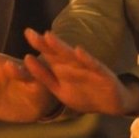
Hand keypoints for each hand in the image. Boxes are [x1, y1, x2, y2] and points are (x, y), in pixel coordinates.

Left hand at [22, 29, 138, 115]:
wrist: (111, 104)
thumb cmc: (83, 94)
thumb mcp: (59, 90)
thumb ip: (44, 77)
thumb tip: (27, 60)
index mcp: (63, 68)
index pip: (49, 54)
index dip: (39, 44)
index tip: (27, 32)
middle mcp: (74, 65)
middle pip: (58, 52)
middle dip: (46, 43)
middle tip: (31, 33)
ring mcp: (87, 68)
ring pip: (72, 56)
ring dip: (61, 47)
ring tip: (49, 37)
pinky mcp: (101, 74)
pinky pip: (93, 65)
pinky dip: (86, 59)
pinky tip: (78, 51)